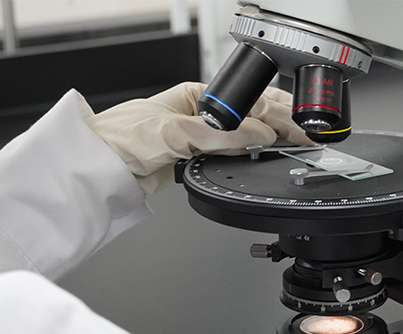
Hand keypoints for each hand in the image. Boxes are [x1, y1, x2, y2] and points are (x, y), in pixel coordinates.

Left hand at [85, 82, 311, 193]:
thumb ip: (220, 135)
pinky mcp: (194, 162)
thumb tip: (257, 136)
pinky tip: (263, 162)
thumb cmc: (121, 137)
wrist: (97, 170)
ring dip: (267, 144)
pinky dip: (248, 161)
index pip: (246, 101)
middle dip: (279, 126)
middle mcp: (200, 115)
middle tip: (304, 139)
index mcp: (197, 95)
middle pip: (249, 118)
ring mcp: (199, 139)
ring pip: (242, 141)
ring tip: (293, 149)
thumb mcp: (175, 131)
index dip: (274, 114)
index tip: (294, 128)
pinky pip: (228, 160)